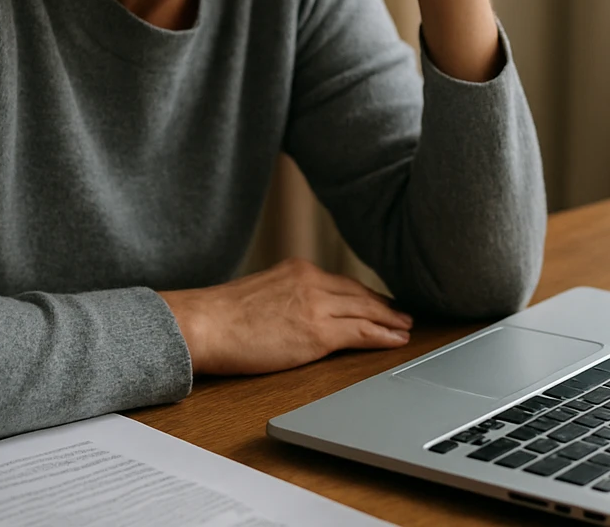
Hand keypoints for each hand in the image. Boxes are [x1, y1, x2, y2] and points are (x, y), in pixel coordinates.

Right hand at [158, 258, 412, 375]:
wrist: (204, 324)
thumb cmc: (219, 316)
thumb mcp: (259, 292)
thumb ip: (284, 296)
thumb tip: (293, 313)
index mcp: (297, 269)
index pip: (341, 282)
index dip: (364, 294)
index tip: (378, 301)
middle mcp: (312, 281)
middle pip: (360, 294)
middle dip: (384, 306)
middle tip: (402, 314)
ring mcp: (317, 306)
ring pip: (366, 312)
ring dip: (390, 321)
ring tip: (406, 328)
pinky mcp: (318, 333)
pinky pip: (361, 334)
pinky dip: (383, 336)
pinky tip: (396, 340)